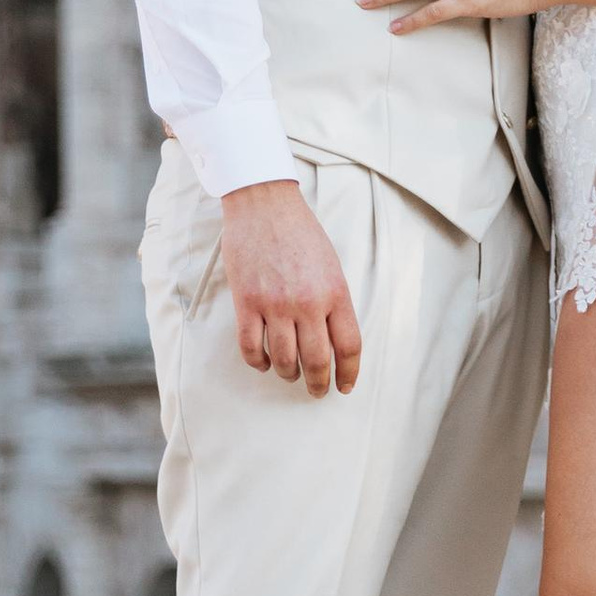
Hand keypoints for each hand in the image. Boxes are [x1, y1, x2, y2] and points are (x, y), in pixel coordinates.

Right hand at [218, 178, 361, 393]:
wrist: (265, 205)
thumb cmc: (301, 233)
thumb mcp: (331, 265)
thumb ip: (334, 302)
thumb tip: (334, 340)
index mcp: (335, 292)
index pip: (348, 346)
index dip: (348, 373)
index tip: (344, 386)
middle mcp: (307, 303)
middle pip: (316, 361)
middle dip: (317, 384)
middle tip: (316, 390)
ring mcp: (275, 304)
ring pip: (284, 360)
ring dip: (288, 375)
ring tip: (289, 374)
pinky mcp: (247, 302)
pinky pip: (251, 348)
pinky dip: (259, 363)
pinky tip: (265, 362)